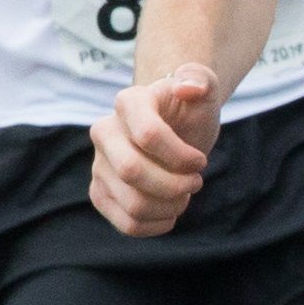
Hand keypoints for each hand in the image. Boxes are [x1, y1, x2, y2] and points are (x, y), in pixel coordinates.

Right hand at [93, 67, 223, 237]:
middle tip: (195, 182)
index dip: (181, 156)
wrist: (174, 129)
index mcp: (128, 102)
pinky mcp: (101, 193)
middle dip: (175, 185)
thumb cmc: (189, 109)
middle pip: (132, 172)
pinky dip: (156, 226)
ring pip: (132, 204)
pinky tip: (171, 212)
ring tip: (184, 196)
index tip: (200, 161)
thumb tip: (188, 88)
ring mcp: (99, 164)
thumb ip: (201, 78)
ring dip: (170, 207)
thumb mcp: (204, 87)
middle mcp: (104, 131)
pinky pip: (126, 224)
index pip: (148, 134)